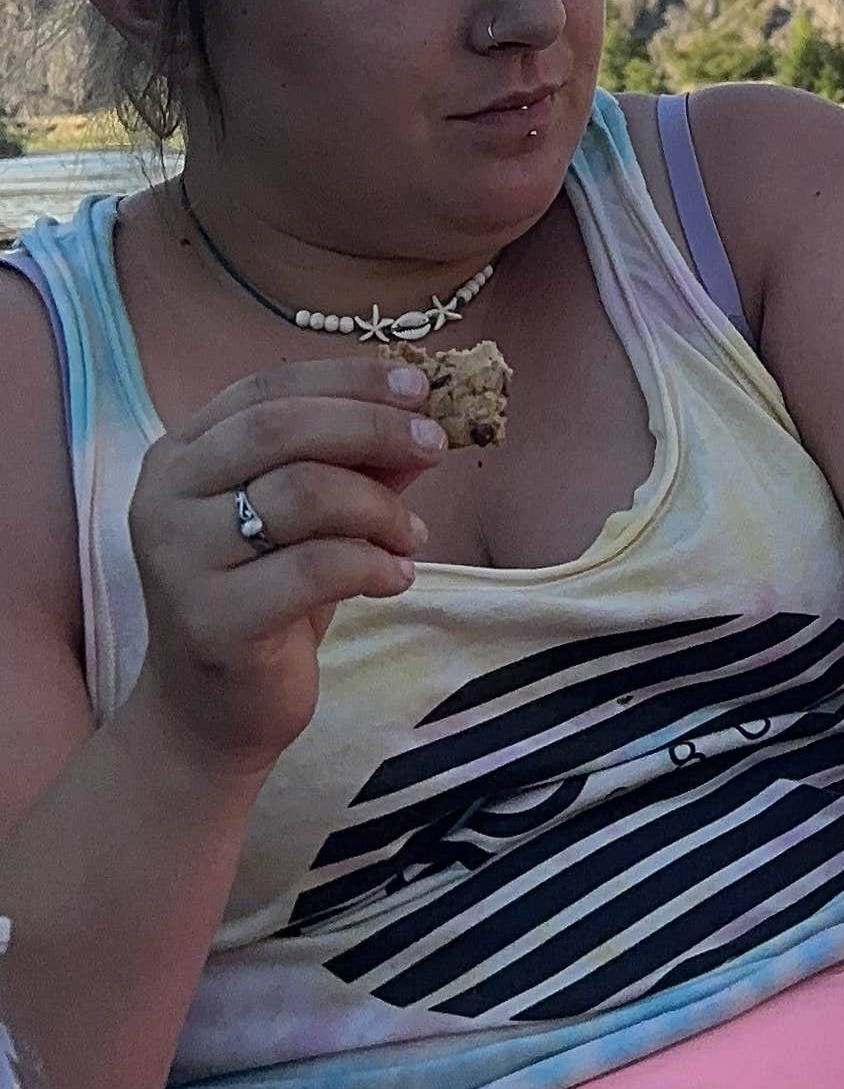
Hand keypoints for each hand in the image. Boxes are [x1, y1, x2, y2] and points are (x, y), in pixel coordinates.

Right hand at [116, 359, 450, 771]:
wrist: (216, 708)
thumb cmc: (270, 596)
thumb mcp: (315, 518)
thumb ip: (360, 463)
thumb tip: (428, 414)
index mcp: (181, 456)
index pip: (264, 390)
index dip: (346, 380)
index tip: (419, 386)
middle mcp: (164, 497)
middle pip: (277, 429)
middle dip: (371, 427)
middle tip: (434, 446)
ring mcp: (178, 557)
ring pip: (301, 494)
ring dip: (380, 509)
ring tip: (409, 538)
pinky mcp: (211, 617)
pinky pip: (314, 568)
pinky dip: (375, 565)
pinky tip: (394, 578)